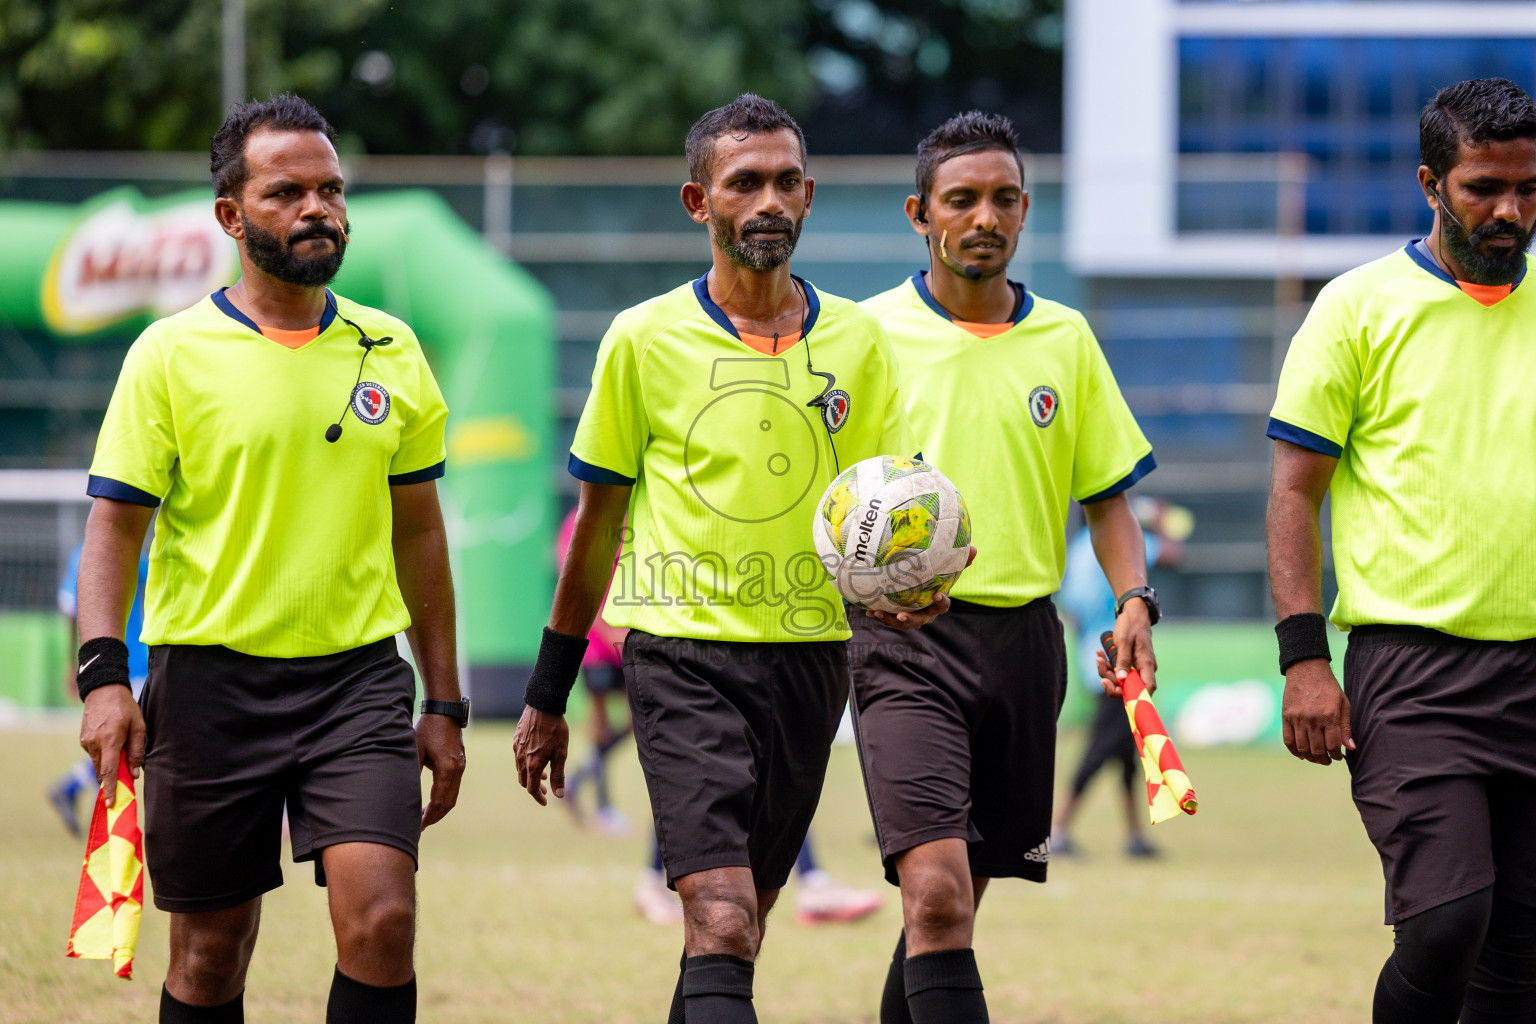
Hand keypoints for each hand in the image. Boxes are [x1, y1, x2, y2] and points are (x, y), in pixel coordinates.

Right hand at [78, 685, 143, 808]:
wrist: (103, 690)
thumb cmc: (125, 707)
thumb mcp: (139, 726)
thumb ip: (137, 750)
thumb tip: (135, 773)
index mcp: (110, 741)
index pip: (108, 772)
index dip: (111, 789)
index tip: (111, 804)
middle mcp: (94, 744)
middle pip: (102, 770)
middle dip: (112, 778)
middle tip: (125, 781)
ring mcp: (86, 742)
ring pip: (98, 763)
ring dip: (108, 764)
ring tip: (122, 751)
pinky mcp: (83, 740)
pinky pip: (94, 754)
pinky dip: (103, 755)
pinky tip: (112, 742)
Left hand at [416, 713, 465, 827]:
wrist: (445, 710)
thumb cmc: (428, 728)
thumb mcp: (415, 749)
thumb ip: (412, 771)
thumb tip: (404, 793)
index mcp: (447, 769)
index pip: (439, 801)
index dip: (428, 816)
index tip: (418, 826)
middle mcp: (457, 770)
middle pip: (448, 803)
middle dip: (435, 817)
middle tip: (420, 827)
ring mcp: (461, 766)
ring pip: (453, 796)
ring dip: (440, 809)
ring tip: (425, 817)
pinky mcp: (460, 763)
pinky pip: (454, 787)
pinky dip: (444, 798)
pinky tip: (432, 800)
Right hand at [513, 705, 568, 805]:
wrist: (543, 706)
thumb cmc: (555, 729)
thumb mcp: (561, 754)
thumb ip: (558, 776)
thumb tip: (559, 796)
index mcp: (533, 765)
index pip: (532, 789)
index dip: (538, 797)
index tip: (545, 802)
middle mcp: (521, 759)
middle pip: (524, 781)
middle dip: (535, 788)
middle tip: (546, 789)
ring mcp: (516, 749)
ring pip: (520, 769)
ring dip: (531, 775)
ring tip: (544, 774)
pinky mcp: (515, 740)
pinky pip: (518, 757)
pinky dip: (526, 764)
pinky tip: (536, 757)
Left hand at [864, 546, 976, 631]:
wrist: (917, 588)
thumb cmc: (934, 578)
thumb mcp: (945, 570)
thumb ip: (959, 562)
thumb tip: (976, 549)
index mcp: (936, 604)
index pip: (943, 606)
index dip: (941, 603)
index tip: (937, 595)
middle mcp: (924, 614)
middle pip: (919, 621)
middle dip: (910, 620)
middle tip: (901, 616)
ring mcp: (910, 616)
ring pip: (900, 623)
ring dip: (889, 620)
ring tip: (878, 613)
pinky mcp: (896, 616)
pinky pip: (887, 618)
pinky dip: (878, 615)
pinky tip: (868, 611)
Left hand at [1097, 599, 1155, 697]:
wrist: (1133, 612)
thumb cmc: (1131, 624)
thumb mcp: (1124, 641)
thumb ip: (1123, 661)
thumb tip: (1120, 680)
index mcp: (1147, 664)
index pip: (1145, 689)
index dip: (1133, 696)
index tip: (1114, 690)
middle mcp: (1143, 668)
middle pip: (1129, 687)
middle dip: (1111, 681)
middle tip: (1100, 669)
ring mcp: (1136, 666)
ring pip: (1120, 679)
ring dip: (1106, 671)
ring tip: (1098, 657)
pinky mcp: (1129, 662)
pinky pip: (1117, 669)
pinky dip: (1108, 664)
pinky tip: (1099, 653)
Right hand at [1281, 659, 1352, 764]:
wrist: (1306, 669)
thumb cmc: (1328, 687)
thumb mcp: (1343, 704)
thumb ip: (1346, 727)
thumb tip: (1350, 748)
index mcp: (1329, 716)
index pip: (1333, 745)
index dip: (1337, 755)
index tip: (1339, 757)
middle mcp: (1312, 719)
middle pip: (1317, 749)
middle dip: (1324, 759)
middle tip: (1328, 760)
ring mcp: (1297, 718)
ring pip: (1302, 748)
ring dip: (1310, 757)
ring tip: (1316, 758)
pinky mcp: (1286, 716)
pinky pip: (1288, 740)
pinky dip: (1294, 751)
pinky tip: (1301, 754)